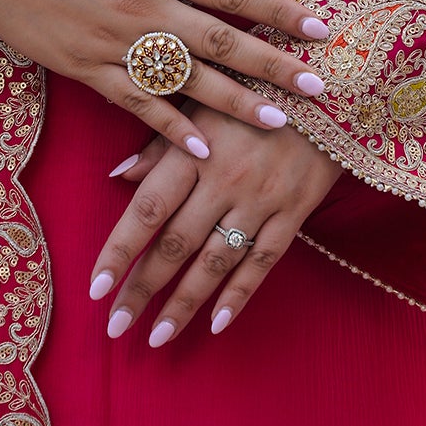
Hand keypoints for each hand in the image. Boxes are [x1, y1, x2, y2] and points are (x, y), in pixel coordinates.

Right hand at [0, 0, 327, 159]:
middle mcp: (141, 5)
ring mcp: (114, 43)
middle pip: (221, 41)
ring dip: (235, 103)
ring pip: (187, 80)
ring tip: (278, 122)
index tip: (319, 26)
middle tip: (319, 86)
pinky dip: (171, 128)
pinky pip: (137, 105)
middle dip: (274, 64)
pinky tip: (202, 149)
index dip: (278, 8)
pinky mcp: (86, 70)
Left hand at [88, 103, 339, 343]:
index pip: (148, 208)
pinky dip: (239, 295)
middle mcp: (225, 179)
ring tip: (157, 337)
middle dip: (143, 290)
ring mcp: (261, 200)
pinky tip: (216, 324)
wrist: (329, 89)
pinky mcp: (293, 213)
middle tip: (115, 326)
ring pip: (215, 262)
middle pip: (176, 244)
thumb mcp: (202, 103)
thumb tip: (118, 177)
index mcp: (195, 150)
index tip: (95, 287)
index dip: (120, 249)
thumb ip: (162, 142)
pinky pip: (262, 262)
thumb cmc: (252, 93)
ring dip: (183, 304)